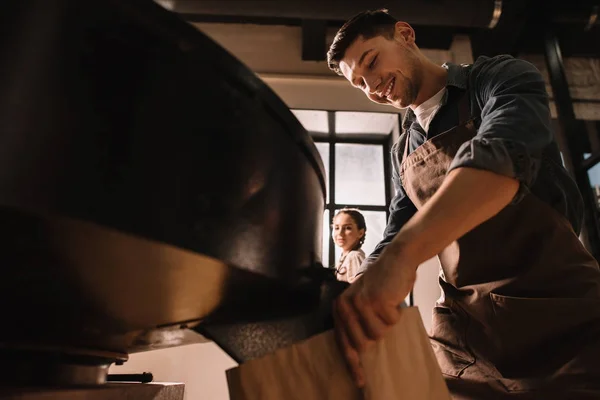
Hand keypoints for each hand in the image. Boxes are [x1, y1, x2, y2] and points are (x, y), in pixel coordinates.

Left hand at [333, 243, 416, 387]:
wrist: (396, 260)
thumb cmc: (382, 285)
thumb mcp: (363, 303)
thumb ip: (357, 324)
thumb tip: (361, 354)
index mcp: (340, 309)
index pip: (343, 344)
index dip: (352, 364)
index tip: (360, 381)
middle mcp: (346, 306)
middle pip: (363, 344)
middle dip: (377, 334)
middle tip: (382, 316)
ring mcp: (360, 303)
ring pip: (379, 334)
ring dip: (388, 322)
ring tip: (386, 305)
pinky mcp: (376, 300)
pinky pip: (391, 322)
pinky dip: (397, 313)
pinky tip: (392, 298)